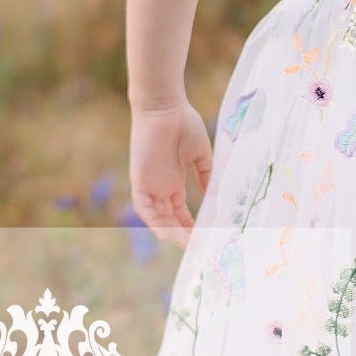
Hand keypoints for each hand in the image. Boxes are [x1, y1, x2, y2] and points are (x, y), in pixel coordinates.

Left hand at [129, 103, 212, 242]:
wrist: (165, 107)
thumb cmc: (183, 124)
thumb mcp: (200, 155)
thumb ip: (206, 175)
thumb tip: (215, 196)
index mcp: (173, 179)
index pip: (179, 210)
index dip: (190, 225)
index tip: (204, 237)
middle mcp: (160, 185)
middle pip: (169, 218)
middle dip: (182, 234)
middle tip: (197, 247)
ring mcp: (149, 184)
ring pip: (158, 217)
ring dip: (171, 232)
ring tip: (188, 244)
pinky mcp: (140, 180)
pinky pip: (144, 207)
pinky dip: (154, 221)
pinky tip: (167, 233)